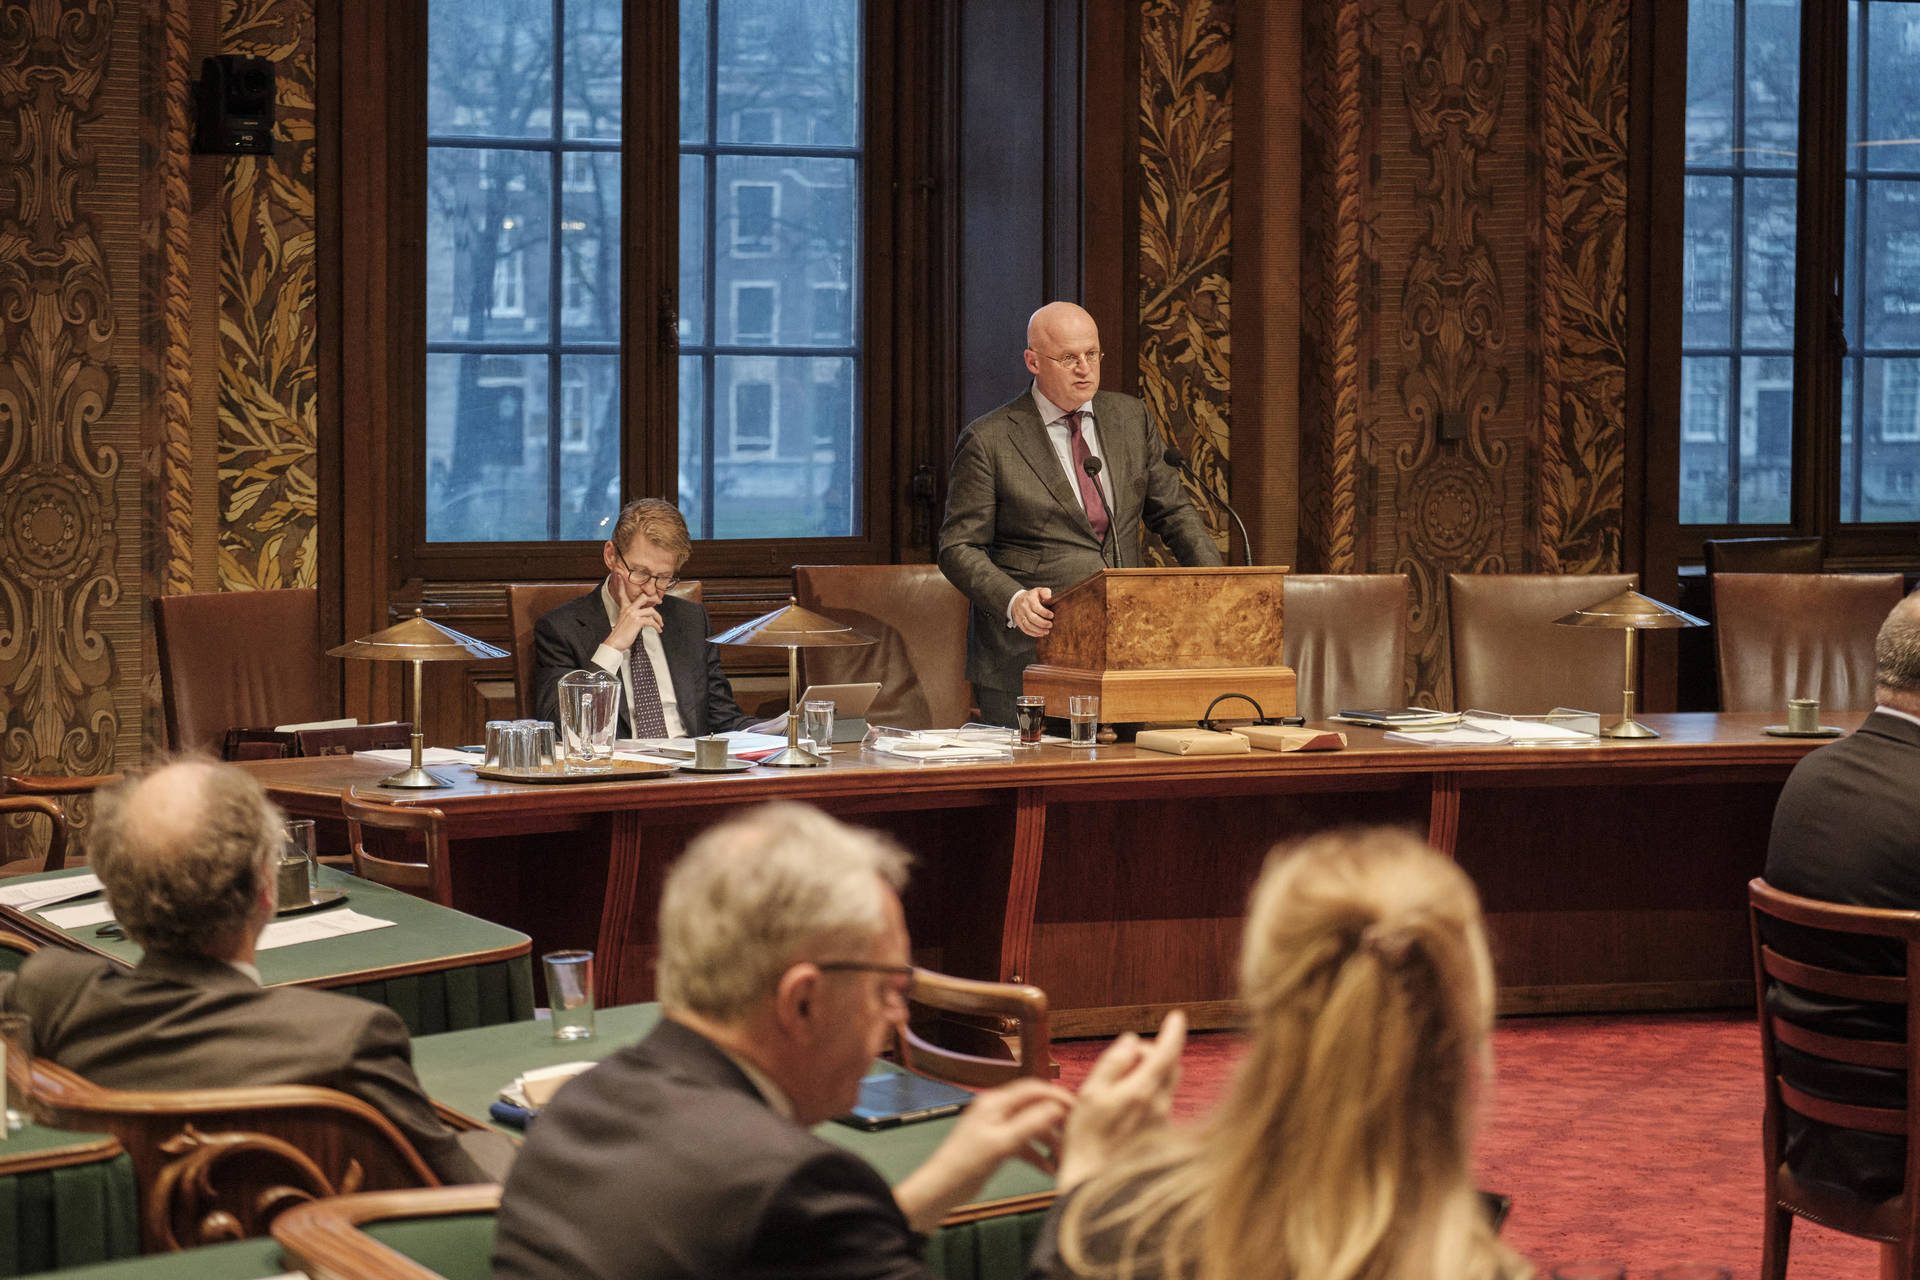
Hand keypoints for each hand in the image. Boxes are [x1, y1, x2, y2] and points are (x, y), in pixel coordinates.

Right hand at [606, 575, 664, 652]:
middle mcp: (629, 609)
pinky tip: (658, 630)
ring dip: (659, 618)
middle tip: (660, 601)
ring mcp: (633, 614)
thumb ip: (632, 615)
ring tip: (660, 624)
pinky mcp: (637, 621)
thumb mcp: (624, 621)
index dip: (620, 583)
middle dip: (655, 598)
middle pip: (644, 597)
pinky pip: (651, 621)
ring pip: (651, 610)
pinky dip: (657, 626)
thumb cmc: (620, 634)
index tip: (619, 575)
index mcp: (625, 608)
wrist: (615, 643)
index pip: (622, 593)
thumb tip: (642, 616)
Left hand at [893, 1077, 1072, 1232]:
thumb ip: (1030, 1124)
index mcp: (996, 1102)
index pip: (1033, 1089)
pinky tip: (1048, 1170)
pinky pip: (1022, 1144)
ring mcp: (997, 1127)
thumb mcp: (1002, 1144)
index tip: (1078, 1110)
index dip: (1057, 1096)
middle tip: (1075, 1136)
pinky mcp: (996, 1145)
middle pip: (1034, 1108)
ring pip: (1030, 1128)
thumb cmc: (968, 1163)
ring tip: (1063, 1159)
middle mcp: (997, 1109)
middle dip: (1055, 1122)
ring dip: (1047, 1141)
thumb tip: (1057, 1107)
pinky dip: (1036, 1155)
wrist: (941, 1188)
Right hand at [1011, 587, 1054, 636]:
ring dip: (1038, 630)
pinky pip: (1025, 630)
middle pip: (1032, 618)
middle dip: (1043, 623)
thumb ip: (1045, 592)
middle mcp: (1024, 608)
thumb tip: (1048, 598)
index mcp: (1029, 600)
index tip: (1052, 616)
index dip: (1045, 613)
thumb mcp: (1038, 591)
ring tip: (1047, 631)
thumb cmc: (1031, 597)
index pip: (1037, 608)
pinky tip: (1040, 634)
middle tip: (1050, 625)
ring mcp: (1020, 616)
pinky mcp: (1018, 622)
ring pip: (1028, 625)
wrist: (1016, 600)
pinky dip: (1033, 633)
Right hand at [1056, 1009, 1185, 1191]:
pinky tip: (1125, 1109)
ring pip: (1167, 1084)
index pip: (1167, 1052)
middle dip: (1155, 1052)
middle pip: (1170, 1066)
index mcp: (1142, 1090)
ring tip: (1121, 1086)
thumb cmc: (1086, 1138)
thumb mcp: (1090, 1093)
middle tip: (1128, 1057)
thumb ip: (1113, 1062)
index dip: (1174, 1031)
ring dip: (1151, 1074)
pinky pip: (1161, 1103)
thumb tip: (1133, 1040)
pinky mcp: (1162, 1135)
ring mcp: (1163, 1122)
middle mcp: (1160, 1105)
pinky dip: (1149, 1094)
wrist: (1094, 1184)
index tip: (1177, 1015)